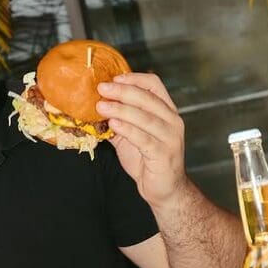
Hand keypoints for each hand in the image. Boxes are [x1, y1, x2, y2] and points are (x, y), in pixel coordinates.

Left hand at [96, 73, 187, 207]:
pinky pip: (144, 138)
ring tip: (101, 106)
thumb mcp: (130, 135)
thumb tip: (95, 105)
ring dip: (121, 110)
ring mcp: (170, 137)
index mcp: (166, 110)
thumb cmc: (147, 159)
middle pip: (147, 98)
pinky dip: (128, 129)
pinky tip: (113, 124)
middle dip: (122, 91)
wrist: (163, 189)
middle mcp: (172, 120)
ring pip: (145, 117)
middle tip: (101, 89)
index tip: (113, 78)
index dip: (133, 79)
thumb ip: (118, 119)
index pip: (154, 84)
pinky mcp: (164, 153)